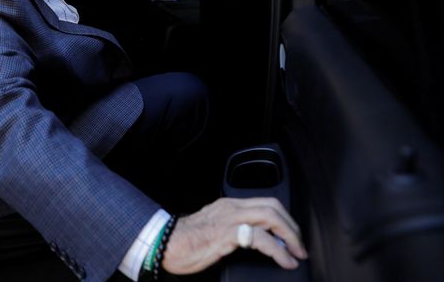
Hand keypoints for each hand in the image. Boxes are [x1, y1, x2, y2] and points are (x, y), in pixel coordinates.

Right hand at [161, 197, 307, 274]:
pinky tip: (284, 261)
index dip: (284, 219)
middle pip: (272, 206)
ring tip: (296, 253)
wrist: (165, 244)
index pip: (264, 203)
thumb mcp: (213, 230)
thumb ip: (232, 230)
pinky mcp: (226, 233)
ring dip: (290, 236)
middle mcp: (230, 208)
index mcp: (227, 206)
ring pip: (270, 216)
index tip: (291, 238)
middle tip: (299, 247)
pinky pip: (260, 238)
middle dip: (292, 227)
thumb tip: (254, 241)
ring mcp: (229, 219)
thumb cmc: (185, 242)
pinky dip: (278, 250)